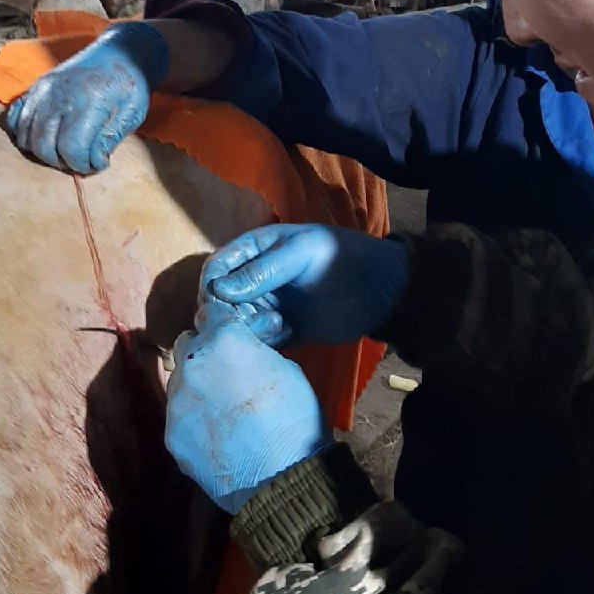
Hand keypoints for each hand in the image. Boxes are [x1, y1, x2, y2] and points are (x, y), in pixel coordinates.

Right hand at [4, 23, 168, 172]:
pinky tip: (43, 138)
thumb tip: (90, 161)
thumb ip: (108, 140)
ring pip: (26, 136)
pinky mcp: (36, 87)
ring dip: (44, 152)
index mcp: (87, 102)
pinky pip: (15, 118)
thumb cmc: (130, 84)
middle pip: (44, 146)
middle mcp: (59, 96)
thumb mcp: (131, 114)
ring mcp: (43, 90)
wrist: (121, 51)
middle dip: (63, 162)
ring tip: (65, 151)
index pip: (71, 148)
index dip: (82, 165)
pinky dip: (24, 133)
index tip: (97, 164)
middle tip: (81, 160)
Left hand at [166, 300, 330, 513]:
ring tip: (222, 406)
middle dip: (204, 350)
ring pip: (180, 380)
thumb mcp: (286, 368)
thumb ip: (253, 352)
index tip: (230, 331)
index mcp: (224, 340)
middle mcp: (192, 364)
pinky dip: (194, 417)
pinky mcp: (171, 433)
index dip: (223, 321)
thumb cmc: (293, 418)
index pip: (212, 313)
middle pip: (188, 343)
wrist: (280, 477)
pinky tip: (216, 432)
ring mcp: (176, 401)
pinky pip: (179, 414)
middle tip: (226, 368)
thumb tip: (244, 348)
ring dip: (197, 384)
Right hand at [201, 223, 409, 346]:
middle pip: (220, 301)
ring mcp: (267, 306)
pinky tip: (285, 334)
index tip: (222, 302)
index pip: (216, 268)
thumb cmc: (341, 259)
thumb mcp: (302, 254)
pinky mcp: (282, 331)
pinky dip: (263, 343)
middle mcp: (255, 280)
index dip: (212, 285)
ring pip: (237, 324)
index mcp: (255, 250)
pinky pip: (258, 341)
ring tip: (278, 324)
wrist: (381, 289)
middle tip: (256, 317)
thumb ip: (263, 270)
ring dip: (248, 328)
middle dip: (230, 312)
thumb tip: (219, 289)